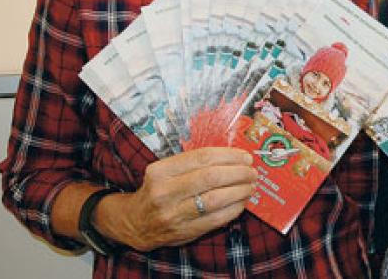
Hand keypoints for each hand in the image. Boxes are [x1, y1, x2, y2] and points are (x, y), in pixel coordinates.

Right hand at [97, 147, 256, 251]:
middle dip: (238, 173)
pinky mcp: (184, 232)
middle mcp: (164, 191)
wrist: (135, 222)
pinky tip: (242, 201)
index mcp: (160, 170)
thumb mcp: (166, 171)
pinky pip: (217, 218)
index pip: (202, 157)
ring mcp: (173, 214)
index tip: (245, 156)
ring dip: (240, 190)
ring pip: (216, 199)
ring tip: (250, 185)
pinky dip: (235, 208)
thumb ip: (193, 163)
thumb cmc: (158, 190)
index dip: (229, 156)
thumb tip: (233, 157)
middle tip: (252, 171)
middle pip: (211, 177)